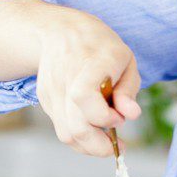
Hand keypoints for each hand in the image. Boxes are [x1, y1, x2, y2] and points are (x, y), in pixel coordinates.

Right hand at [36, 10, 140, 156]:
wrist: (59, 30)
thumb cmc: (99, 46)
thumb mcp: (125, 59)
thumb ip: (129, 89)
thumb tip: (130, 115)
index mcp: (89, 63)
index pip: (83, 96)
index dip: (104, 116)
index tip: (119, 118)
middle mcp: (65, 80)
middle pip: (75, 127)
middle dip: (99, 145)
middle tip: (117, 145)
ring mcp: (52, 92)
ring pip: (67, 135)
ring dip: (89, 146)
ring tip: (105, 138)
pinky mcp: (46, 101)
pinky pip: (62, 129)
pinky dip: (79, 137)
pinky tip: (92, 128)